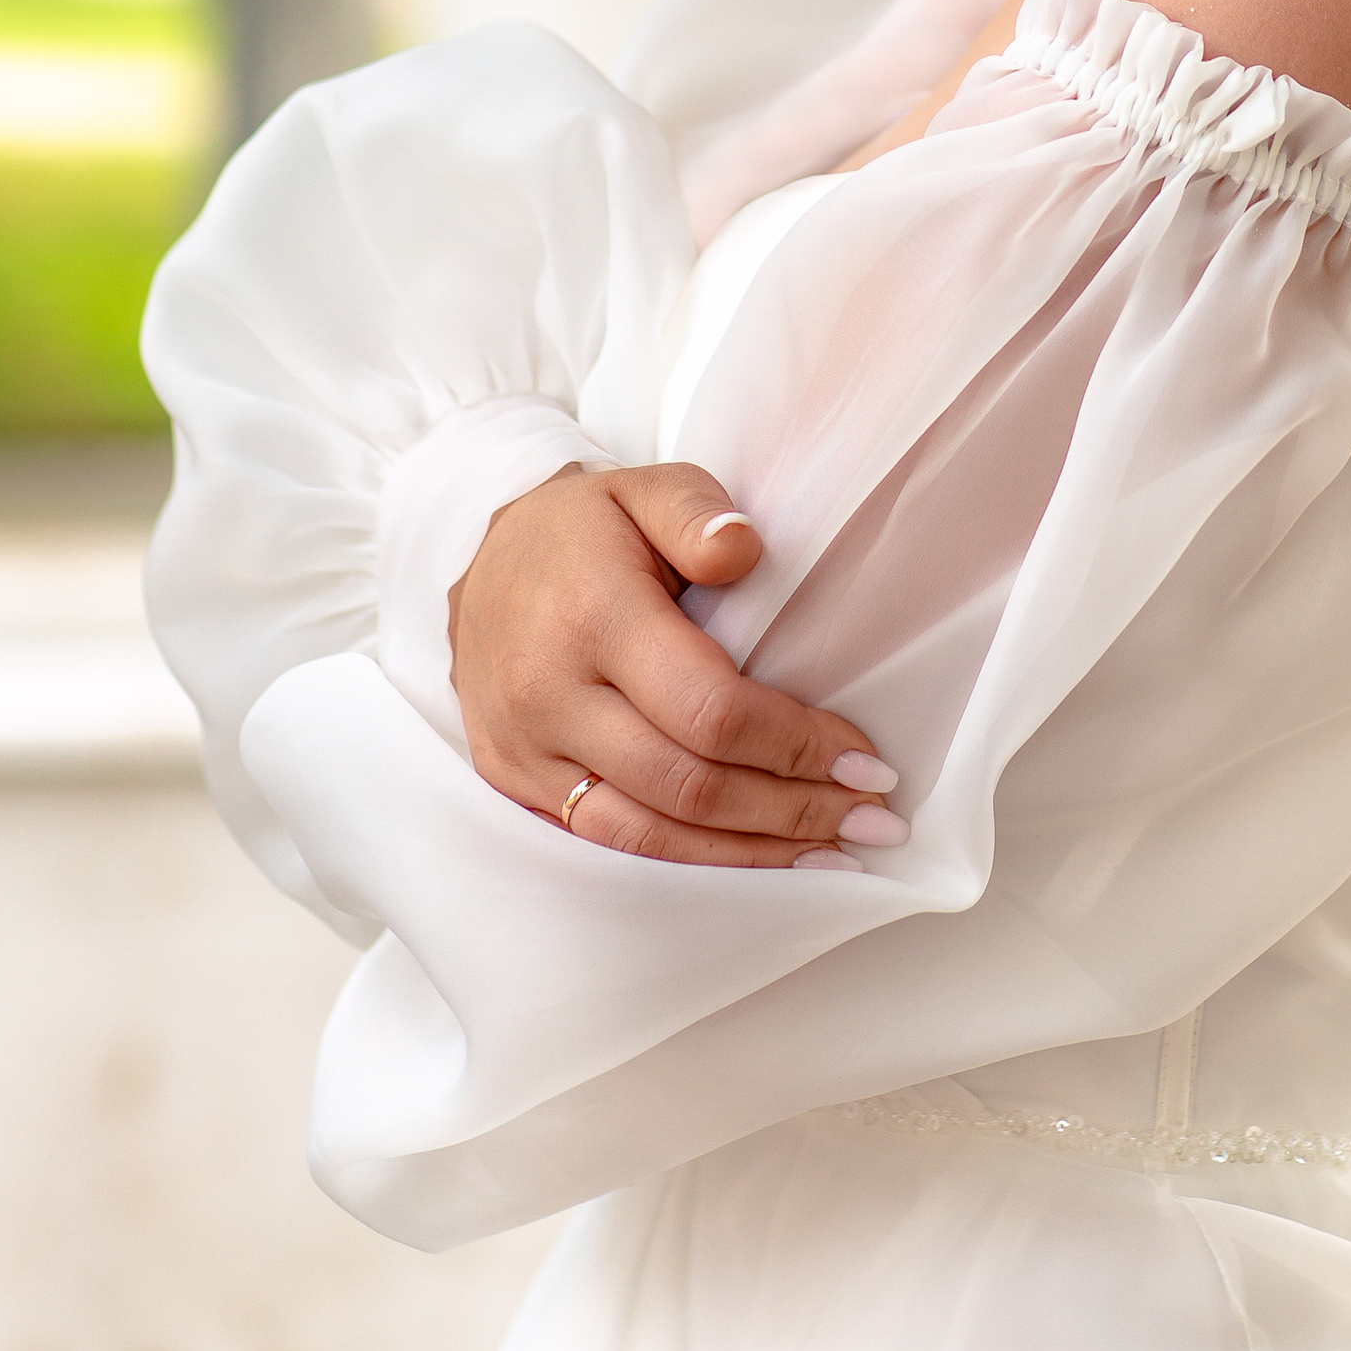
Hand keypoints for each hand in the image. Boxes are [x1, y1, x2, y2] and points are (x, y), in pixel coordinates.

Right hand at [446, 460, 906, 867]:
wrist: (476, 562)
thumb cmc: (581, 530)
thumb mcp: (642, 488)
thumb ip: (698, 511)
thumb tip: (745, 548)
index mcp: (593, 617)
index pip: (709, 710)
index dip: (794, 745)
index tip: (865, 758)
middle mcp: (550, 696)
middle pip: (688, 785)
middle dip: (792, 810)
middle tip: (874, 816)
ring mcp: (526, 752)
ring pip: (650, 835)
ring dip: (752, 854)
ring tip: (833, 850)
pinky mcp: (516, 785)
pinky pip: (609, 844)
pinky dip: (691, 862)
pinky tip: (755, 859)